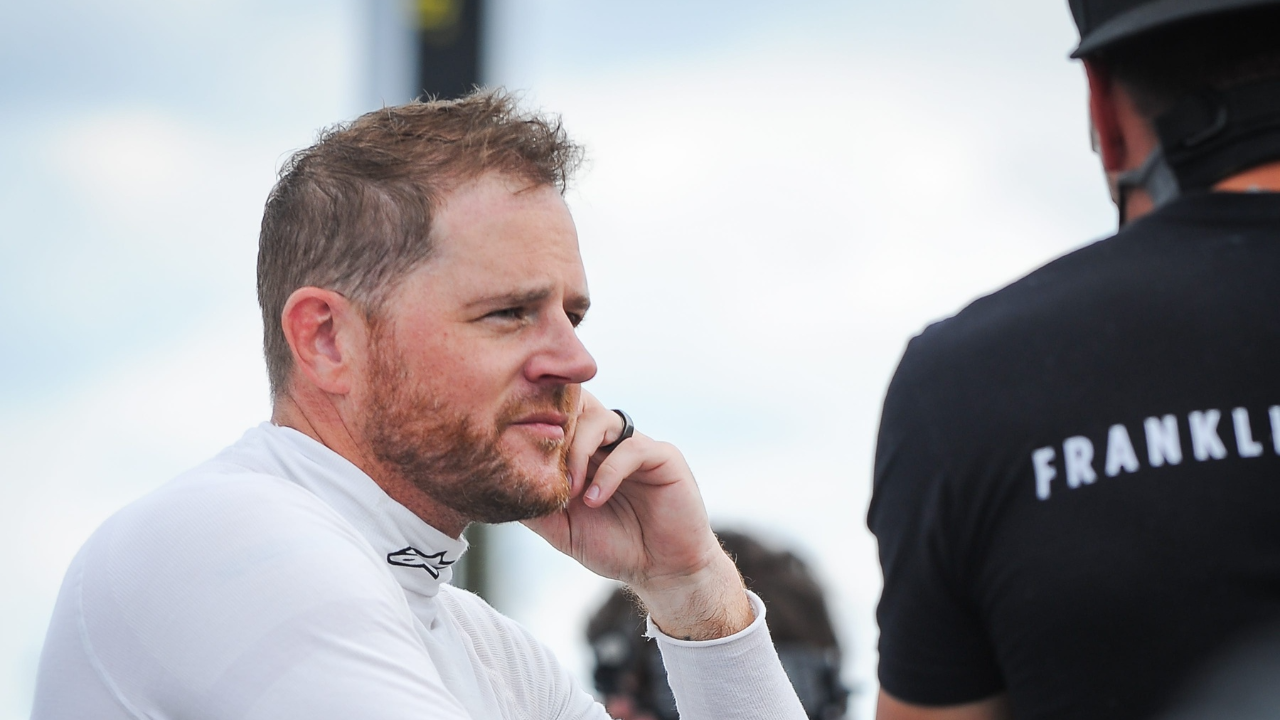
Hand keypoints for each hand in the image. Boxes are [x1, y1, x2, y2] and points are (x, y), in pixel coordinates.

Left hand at [522, 392, 751, 639]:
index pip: (559, 418)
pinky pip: (631, 449)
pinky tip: (595, 500)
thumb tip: (495, 490)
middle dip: (555, 426)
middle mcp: (610, 443)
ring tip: (570, 489)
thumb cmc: (614, 547)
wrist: (661, 571)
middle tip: (540, 458)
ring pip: (600, 421)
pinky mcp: (663, 457)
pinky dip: (608, 473)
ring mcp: (636, 446)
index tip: (516, 450)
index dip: (537, 425)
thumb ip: (536, 507)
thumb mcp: (563, 530)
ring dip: (577, 452)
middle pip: (578, 406)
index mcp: (586, 453)